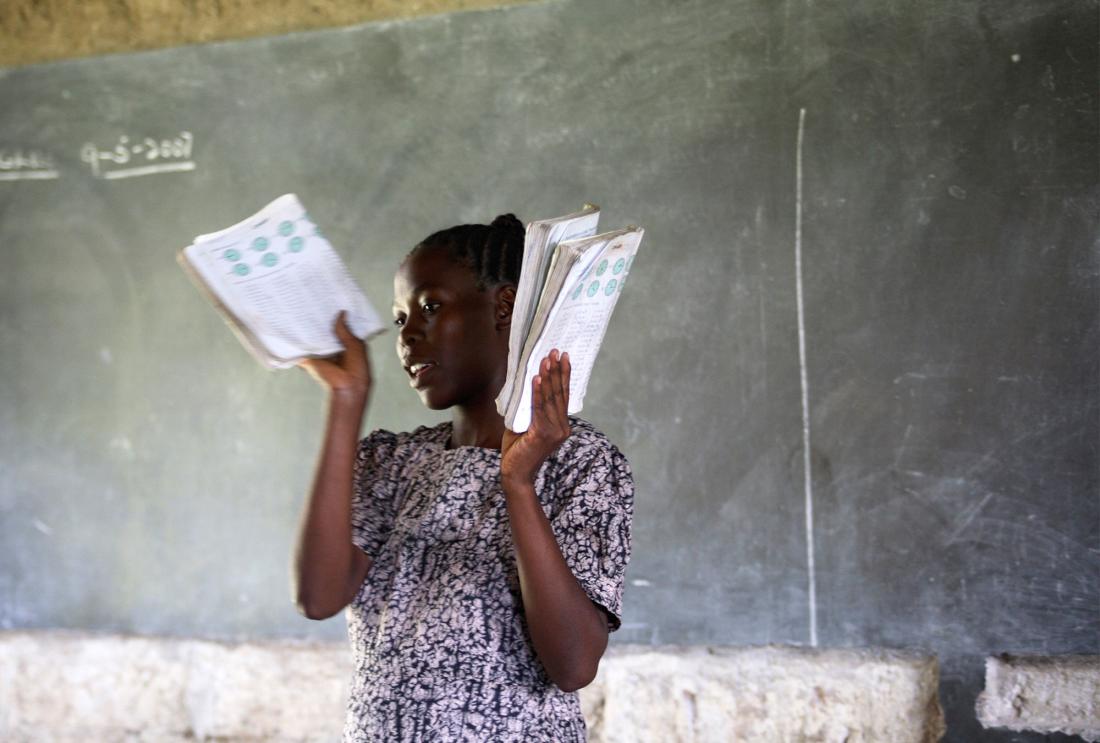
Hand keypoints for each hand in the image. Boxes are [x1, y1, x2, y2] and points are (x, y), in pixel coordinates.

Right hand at [299, 311, 371, 401]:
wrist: (347, 386)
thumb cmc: (357, 368)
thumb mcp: (356, 345)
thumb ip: (346, 330)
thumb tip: (342, 313)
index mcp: (346, 344)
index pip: (340, 328)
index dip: (336, 317)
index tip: (331, 303)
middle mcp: (333, 348)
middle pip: (325, 331)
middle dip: (322, 321)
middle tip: (315, 303)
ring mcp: (321, 353)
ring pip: (313, 338)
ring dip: (309, 329)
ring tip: (303, 310)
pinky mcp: (309, 358)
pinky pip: (301, 349)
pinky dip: (296, 342)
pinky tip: (292, 326)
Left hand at [501, 349, 571, 486]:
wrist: (515, 474)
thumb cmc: (518, 451)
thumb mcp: (525, 425)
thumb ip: (528, 409)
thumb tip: (523, 386)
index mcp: (561, 425)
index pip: (564, 396)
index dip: (564, 375)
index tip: (564, 357)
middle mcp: (562, 427)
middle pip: (560, 393)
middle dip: (557, 370)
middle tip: (555, 351)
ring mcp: (555, 431)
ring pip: (551, 398)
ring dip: (547, 376)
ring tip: (546, 359)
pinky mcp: (543, 434)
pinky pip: (539, 408)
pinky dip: (537, 392)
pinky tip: (536, 378)